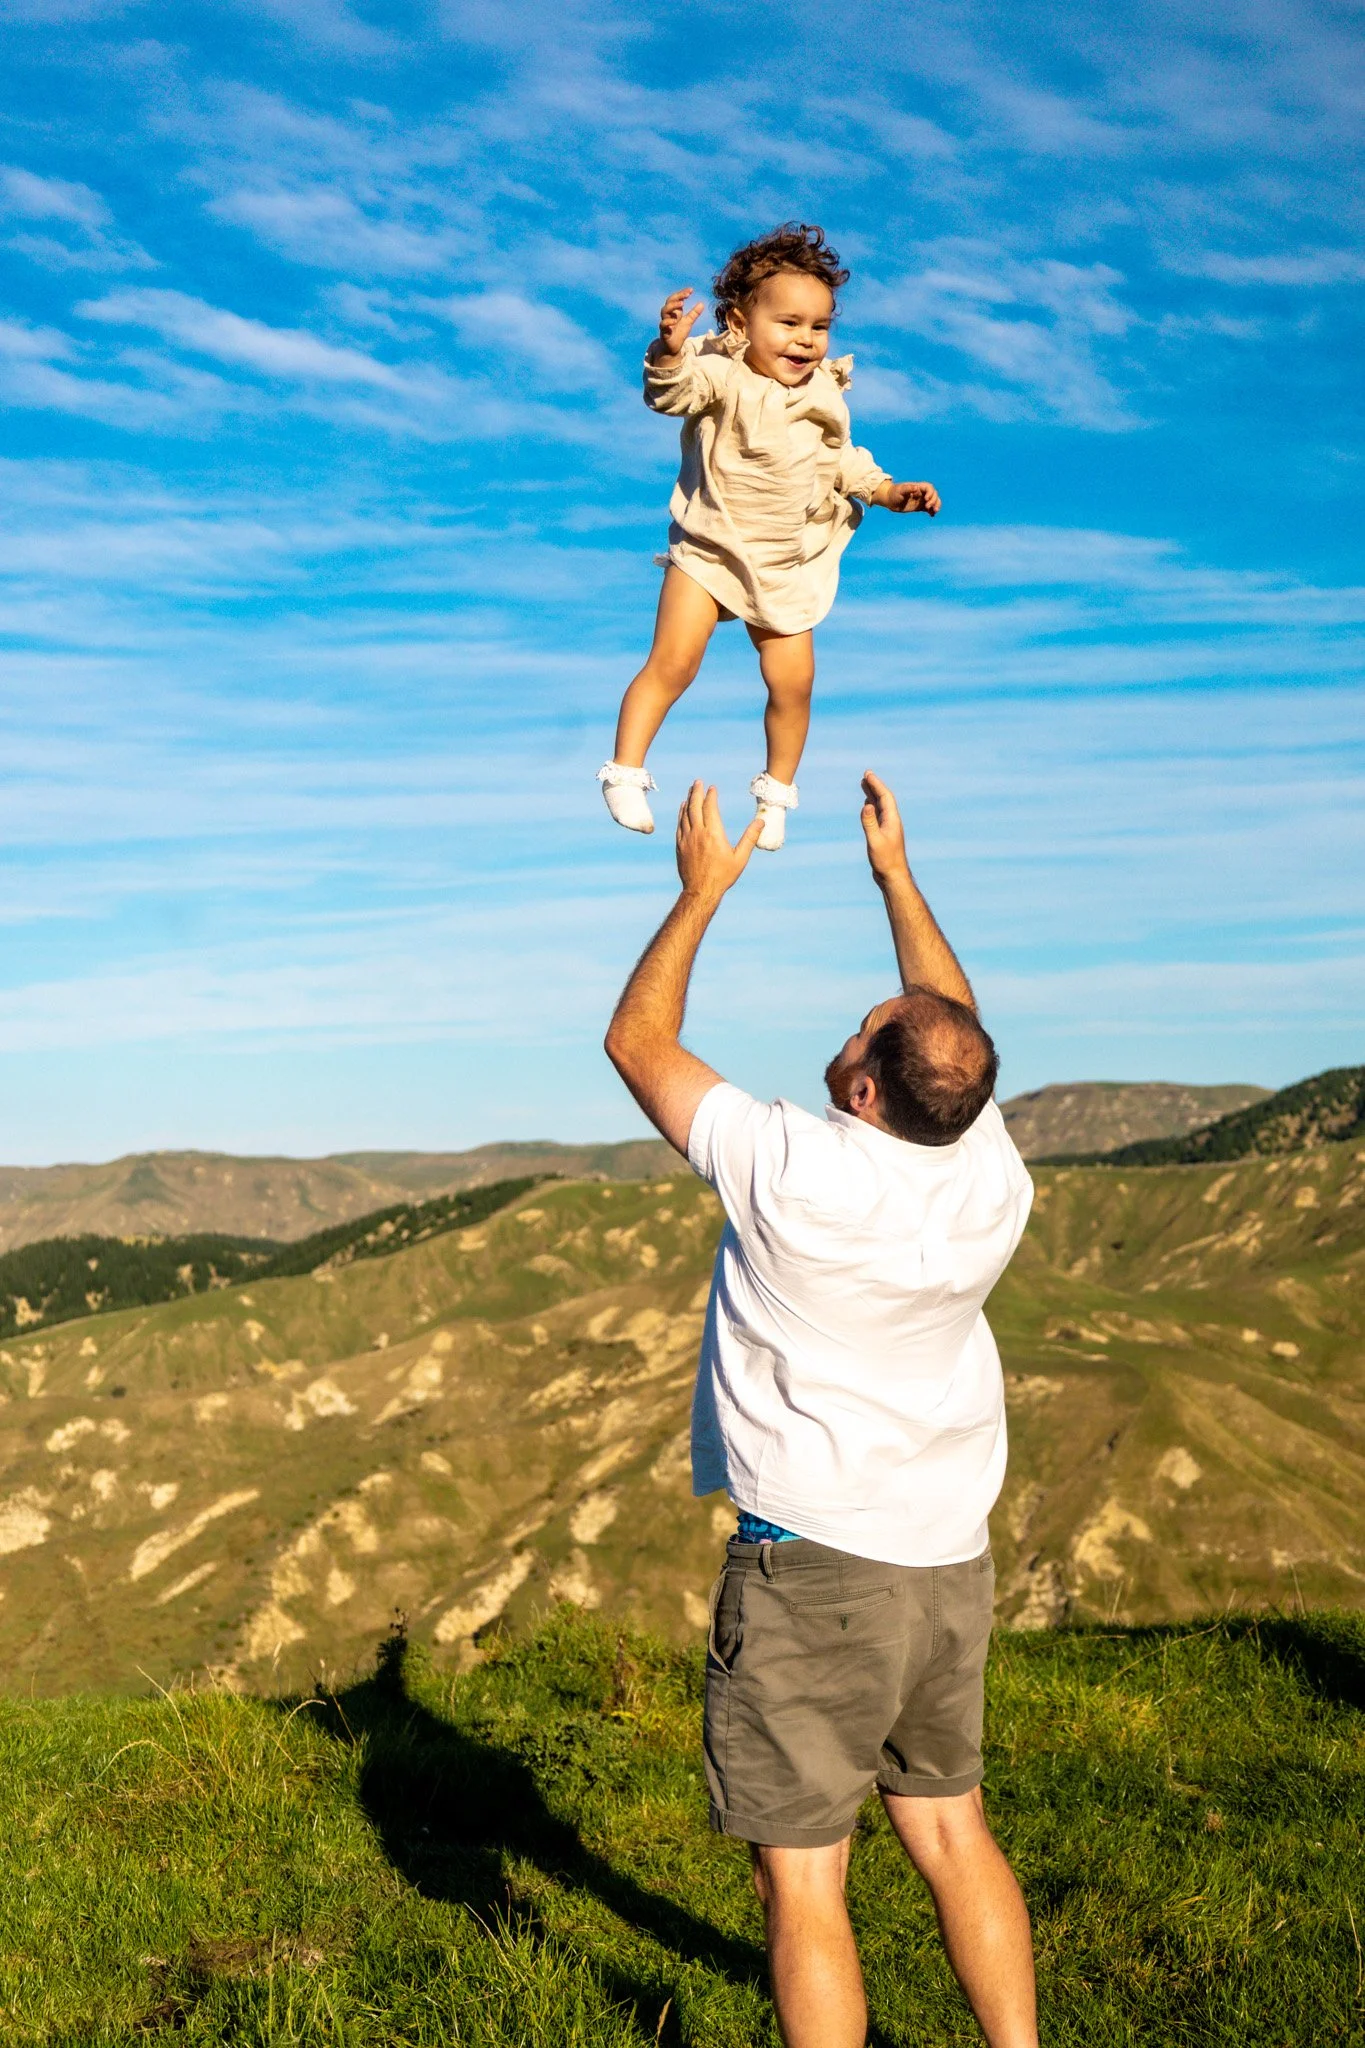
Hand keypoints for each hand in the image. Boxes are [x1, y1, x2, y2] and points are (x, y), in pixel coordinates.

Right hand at [658, 287, 704, 356]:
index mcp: (674, 311)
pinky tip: (675, 321)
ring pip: (664, 311)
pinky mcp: (664, 332)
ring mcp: (665, 323)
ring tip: (682, 305)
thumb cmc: (679, 333)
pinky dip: (668, 321)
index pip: (676, 298)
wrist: (673, 348)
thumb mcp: (688, 322)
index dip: (682, 293)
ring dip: (672, 306)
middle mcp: (668, 315)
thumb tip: (702, 303)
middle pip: (669, 302)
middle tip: (687, 295)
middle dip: (678, 297)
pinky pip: (663, 324)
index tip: (691, 290)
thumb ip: (694, 313)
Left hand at [677, 782, 762, 903]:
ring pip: (685, 814)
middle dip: (696, 792)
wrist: (701, 891)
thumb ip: (750, 838)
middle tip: (698, 782)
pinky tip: (683, 809)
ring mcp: (687, 839)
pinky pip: (680, 824)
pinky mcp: (680, 846)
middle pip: (695, 806)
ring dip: (688, 800)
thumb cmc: (723, 876)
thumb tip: (761, 821)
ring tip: (691, 791)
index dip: (710, 796)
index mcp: (713, 834)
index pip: (710, 808)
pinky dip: (681, 814)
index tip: (712, 788)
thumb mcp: (740, 858)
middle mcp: (698, 833)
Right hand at [860, 771, 908, 884]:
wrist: (893, 876)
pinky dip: (872, 807)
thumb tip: (866, 805)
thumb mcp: (875, 841)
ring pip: (880, 807)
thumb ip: (870, 823)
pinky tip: (869, 807)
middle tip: (866, 775)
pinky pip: (878, 815)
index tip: (868, 774)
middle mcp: (892, 821)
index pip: (885, 797)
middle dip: (875, 786)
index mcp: (892, 820)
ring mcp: (888, 828)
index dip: (876, 784)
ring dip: (873, 795)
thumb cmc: (885, 860)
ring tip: (865, 786)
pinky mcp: (884, 835)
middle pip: (883, 799)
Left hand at [877, 479, 940, 516]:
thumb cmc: (894, 493)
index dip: (930, 493)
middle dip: (934, 500)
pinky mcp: (920, 507)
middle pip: (933, 494)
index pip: (929, 488)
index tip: (926, 499)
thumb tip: (916, 487)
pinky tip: (932, 515)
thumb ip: (908, 488)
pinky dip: (932, 511)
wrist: (890, 501)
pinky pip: (929, 509)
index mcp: (918, 487)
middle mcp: (921, 493)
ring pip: (934, 501)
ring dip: (936, 505)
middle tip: (927, 507)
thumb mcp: (900, 490)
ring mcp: (921, 500)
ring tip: (935, 511)